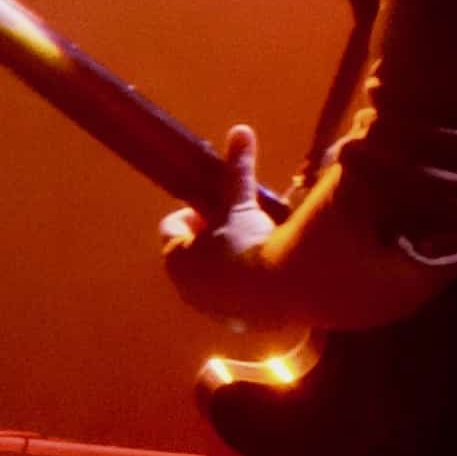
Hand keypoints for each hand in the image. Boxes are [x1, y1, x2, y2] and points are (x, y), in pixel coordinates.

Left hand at [160, 123, 283, 324]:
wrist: (284, 292)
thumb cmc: (252, 243)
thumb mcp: (242, 203)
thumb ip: (238, 170)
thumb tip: (240, 131)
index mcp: (176, 258)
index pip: (172, 227)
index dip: (193, 213)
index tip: (215, 206)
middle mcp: (185, 288)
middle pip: (191, 255)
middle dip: (210, 239)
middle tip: (237, 225)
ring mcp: (210, 309)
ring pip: (212, 280)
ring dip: (228, 264)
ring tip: (256, 248)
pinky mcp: (238, 324)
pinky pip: (235, 300)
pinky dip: (246, 287)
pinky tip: (268, 275)